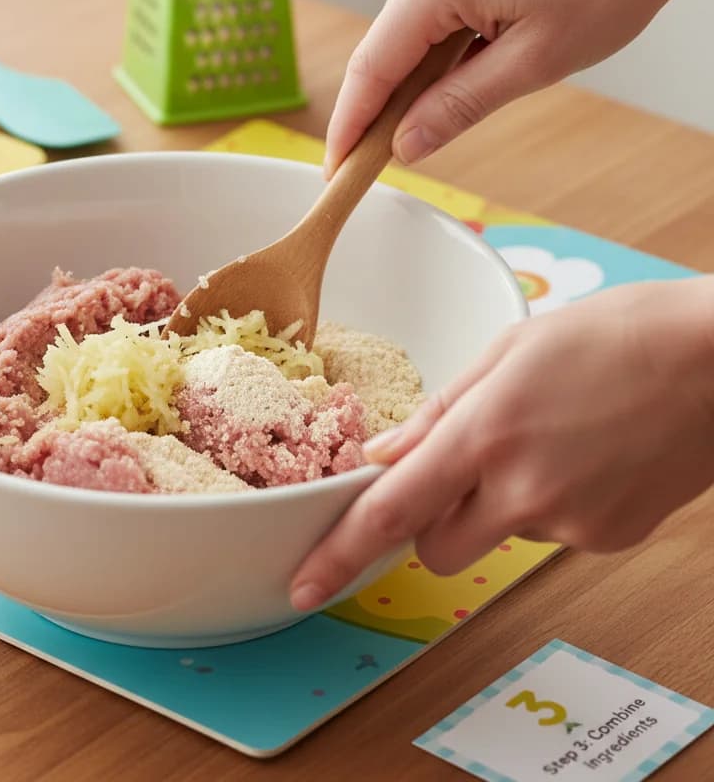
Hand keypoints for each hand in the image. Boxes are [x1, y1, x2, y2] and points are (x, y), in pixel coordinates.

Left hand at [289, 277, 713, 611]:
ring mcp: (573, 523)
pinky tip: (585, 456)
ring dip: (498, 503)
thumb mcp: (509, 350)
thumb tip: (386, 457)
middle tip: (465, 465)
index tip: (304, 583)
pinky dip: (551, 504)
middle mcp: (524, 490)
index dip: (339, 555)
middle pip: (437, 547)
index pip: (390, 513)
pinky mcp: (612, 540)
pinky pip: (551, 534)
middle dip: (432, 520)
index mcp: (485, 433)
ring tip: (548, 439)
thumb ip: (439, 413)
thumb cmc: (615, 334)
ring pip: (497, 537)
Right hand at [325, 0, 713, 174]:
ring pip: (402, 31)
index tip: (337, 169)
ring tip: (430, 119)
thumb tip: (405, 144)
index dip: (350, 124)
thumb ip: (459, 106)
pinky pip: (423, 8)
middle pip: (381, 48)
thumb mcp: (534, 62)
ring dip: (410, 78)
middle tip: (378, 162)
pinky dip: (429, 48)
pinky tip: (453, 71)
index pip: (372, 66)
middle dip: (379, 108)